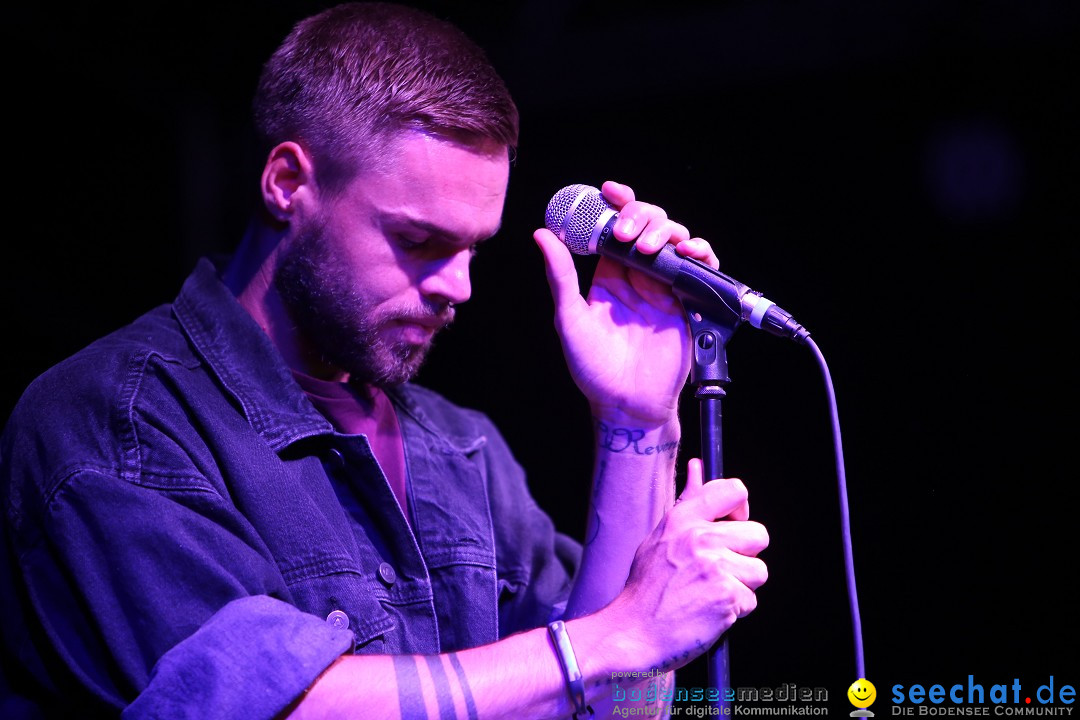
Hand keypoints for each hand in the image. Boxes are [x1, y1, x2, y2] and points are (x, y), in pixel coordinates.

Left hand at [534, 180, 718, 424]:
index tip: (610, 191)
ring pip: (676, 238)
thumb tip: (541, 235)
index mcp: (610, 274)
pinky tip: (690, 252)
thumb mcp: (569, 319)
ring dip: (667, 231)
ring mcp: (666, 286)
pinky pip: (702, 266)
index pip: (617, 226)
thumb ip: (560, 277)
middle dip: (642, 216)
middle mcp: (639, 275)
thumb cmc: (593, 368)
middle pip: (650, 223)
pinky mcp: (689, 301)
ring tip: (652, 249)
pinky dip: (701, 251)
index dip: (617, 203)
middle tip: (629, 236)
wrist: (627, 404)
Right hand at [600, 459, 768, 670]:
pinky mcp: (727, 596)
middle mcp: (700, 537)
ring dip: (741, 586)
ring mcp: (715, 567)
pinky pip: (751, 600)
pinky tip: (708, 611)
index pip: (734, 490)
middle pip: (758, 534)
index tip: (731, 527)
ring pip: (758, 571)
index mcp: (682, 518)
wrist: (632, 632)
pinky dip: (734, 611)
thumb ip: (688, 504)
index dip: (740, 510)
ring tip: (709, 593)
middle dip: (745, 556)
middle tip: (718, 571)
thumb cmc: (646, 587)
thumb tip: (698, 467)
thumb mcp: (660, 537)